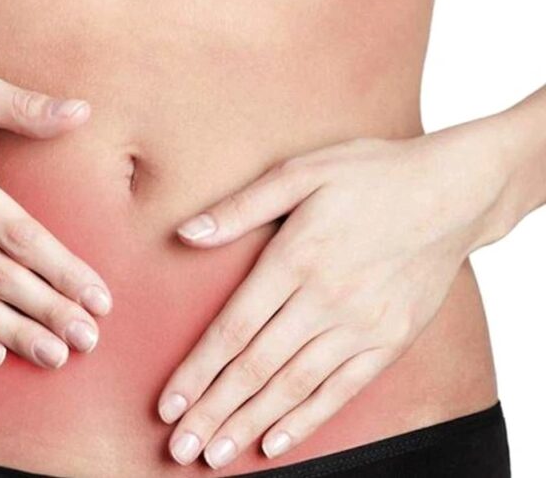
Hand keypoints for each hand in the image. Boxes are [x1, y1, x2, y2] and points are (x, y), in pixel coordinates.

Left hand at [157, 120, 511, 468]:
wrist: (453, 191)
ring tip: (214, 455)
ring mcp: (361, 325)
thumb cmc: (370, 175)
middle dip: (212, 411)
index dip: (197, 372)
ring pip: (293, 385)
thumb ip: (241, 208)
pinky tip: (275, 442)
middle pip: (256, 367)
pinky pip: (342, 389)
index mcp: (295, 258)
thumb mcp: (301, 172)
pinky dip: (307, 418)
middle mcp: (325, 299)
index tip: (167, 405)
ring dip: (249, 423)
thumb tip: (185, 233)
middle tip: (179, 449)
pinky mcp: (390, 340)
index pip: (233, 330)